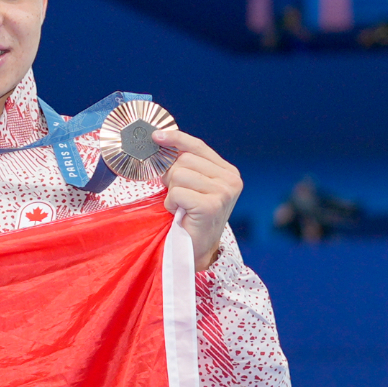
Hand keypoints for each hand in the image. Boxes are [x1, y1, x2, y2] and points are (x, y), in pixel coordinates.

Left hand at [157, 127, 241, 270]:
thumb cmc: (191, 218)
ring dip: (171, 193)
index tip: (157, 135)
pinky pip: (177, 192)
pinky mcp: (211, 205)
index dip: (176, 139)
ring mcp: (223, 192)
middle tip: (177, 196)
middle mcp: (230, 180)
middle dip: (171, 177)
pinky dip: (171, 204)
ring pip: (179, 175)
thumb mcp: (192, 186)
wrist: (195, 251)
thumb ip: (185, 165)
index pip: (198, 146)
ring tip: (180, 207)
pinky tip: (180, 214)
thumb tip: (161, 141)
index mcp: (228, 172)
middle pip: (184, 160)